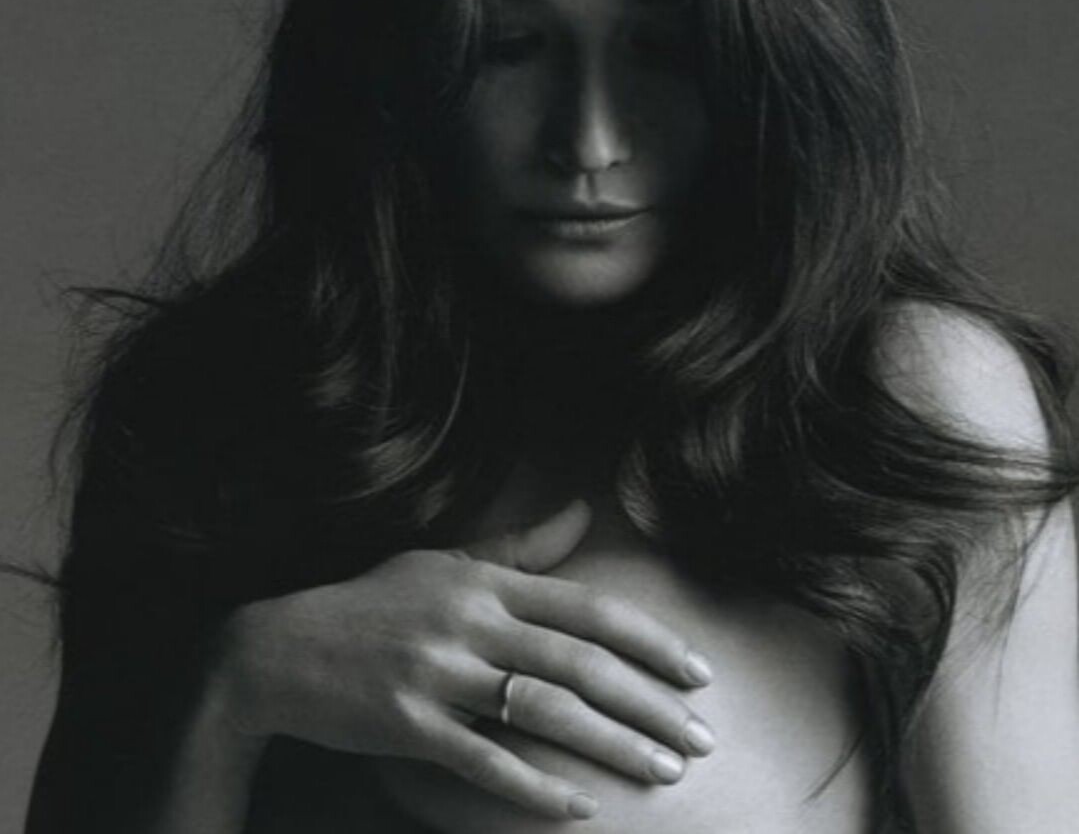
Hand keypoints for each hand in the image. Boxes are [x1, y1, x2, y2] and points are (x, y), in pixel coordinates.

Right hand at [215, 499, 715, 820]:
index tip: (698, 671)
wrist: (282, 647)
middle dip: (649, 703)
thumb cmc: (375, 601)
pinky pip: (482, 761)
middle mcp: (470, 623)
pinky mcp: (407, 725)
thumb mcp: (445, 563)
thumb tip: (583, 512)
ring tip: (664, 772)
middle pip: (578, 664)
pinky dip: (534, 787)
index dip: (649, 640)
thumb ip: (520, 548)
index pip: (587, 607)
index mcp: (485, 584)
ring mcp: (438, 674)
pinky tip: (580, 808)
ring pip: (543, 712)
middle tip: (701, 739)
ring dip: (612, 745)